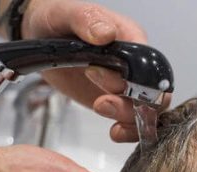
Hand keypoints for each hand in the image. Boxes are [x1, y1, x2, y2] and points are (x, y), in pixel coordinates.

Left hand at [21, 0, 169, 141]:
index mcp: (131, 40)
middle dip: (130, 106)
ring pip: (148, 112)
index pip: (149, 67)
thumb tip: (106, 33)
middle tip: (100, 104)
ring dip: (130, 121)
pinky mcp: (119, 102)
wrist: (41, 36)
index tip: (96, 74)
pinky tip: (115, 132)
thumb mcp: (66, 14)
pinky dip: (130, 131)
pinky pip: (137, 122)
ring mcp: (129, 86)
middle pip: (154, 95)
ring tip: (108, 121)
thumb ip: (87, 20)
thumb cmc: (56, 20)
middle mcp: (136, 66)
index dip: (131, 80)